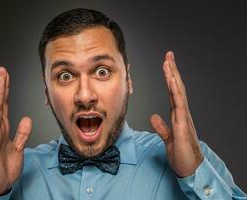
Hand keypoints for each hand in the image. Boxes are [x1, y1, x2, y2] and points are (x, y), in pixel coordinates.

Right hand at [0, 67, 31, 195]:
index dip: (6, 91)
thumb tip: (27, 118)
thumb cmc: (5, 168)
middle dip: (0, 86)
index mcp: (2, 130)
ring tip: (0, 78)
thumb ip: (22, 133)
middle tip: (2, 70)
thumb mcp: (18, 148)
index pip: (4, 106)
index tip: (7, 77)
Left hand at [150, 51, 202, 176]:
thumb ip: (161, 126)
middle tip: (168, 55)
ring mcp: (183, 118)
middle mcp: (182, 113)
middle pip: (176, 88)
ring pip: (178, 92)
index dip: (169, 78)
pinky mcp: (182, 125)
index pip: (173, 92)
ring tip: (169, 61)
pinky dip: (175, 92)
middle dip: (172, 70)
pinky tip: (172, 80)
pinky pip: (179, 105)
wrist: (190, 169)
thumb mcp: (167, 138)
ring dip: (173, 76)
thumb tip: (153, 116)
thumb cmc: (181, 154)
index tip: (166, 65)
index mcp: (178, 115)